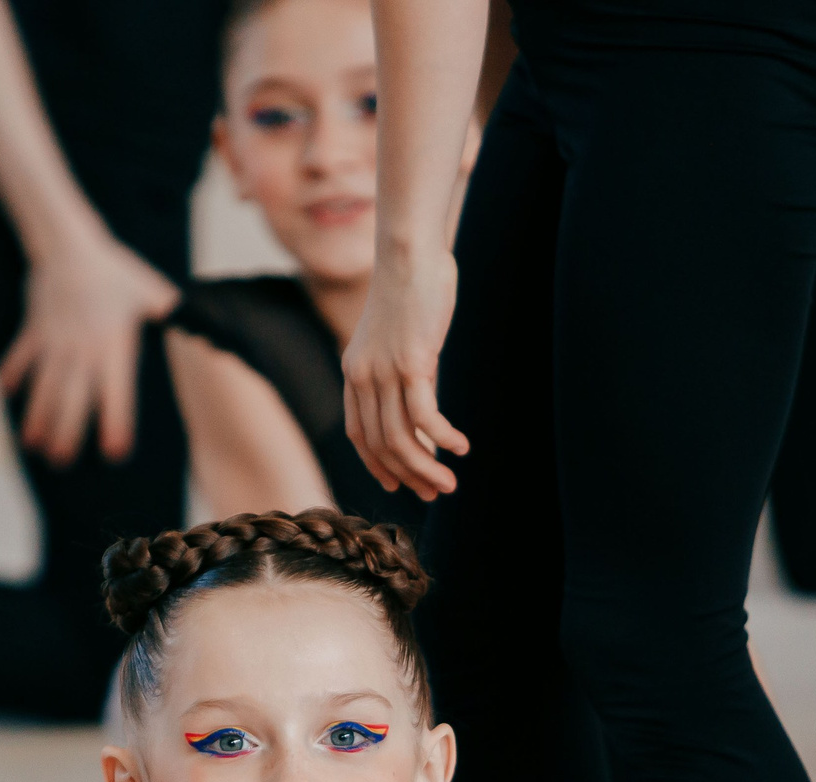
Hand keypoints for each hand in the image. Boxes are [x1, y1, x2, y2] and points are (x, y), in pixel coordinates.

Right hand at [0, 230, 179, 466]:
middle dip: (67, 431)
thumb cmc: (115, 270)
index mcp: (113, 346)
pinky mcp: (34, 330)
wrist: (70, 244)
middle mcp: (82, 349)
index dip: (116, 422)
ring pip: (44, 386)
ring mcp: (54, 341)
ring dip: (37, 416)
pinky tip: (3, 394)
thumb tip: (202, 325)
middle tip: (62, 460)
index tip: (114, 452)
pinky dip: (10, 374)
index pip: (117, 392)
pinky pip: (20, 357)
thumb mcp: (150, 291)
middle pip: (73, 399)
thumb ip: (170, 314)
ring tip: (33, 444)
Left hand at [342, 253, 467, 500]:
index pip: (359, 434)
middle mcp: (363, 377)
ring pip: (401, 439)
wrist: (408, 254)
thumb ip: (401, 366)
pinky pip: (425, 417)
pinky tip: (461, 447)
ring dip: (426, 467)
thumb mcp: (396, 335)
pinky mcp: (412, 364)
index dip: (376, 464)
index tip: (397, 483)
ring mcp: (385, 372)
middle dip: (409, 475)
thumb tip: (421, 390)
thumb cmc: (410, 288)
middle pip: (381, 445)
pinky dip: (443, 438)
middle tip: (434, 493)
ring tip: (449, 483)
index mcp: (355, 372)